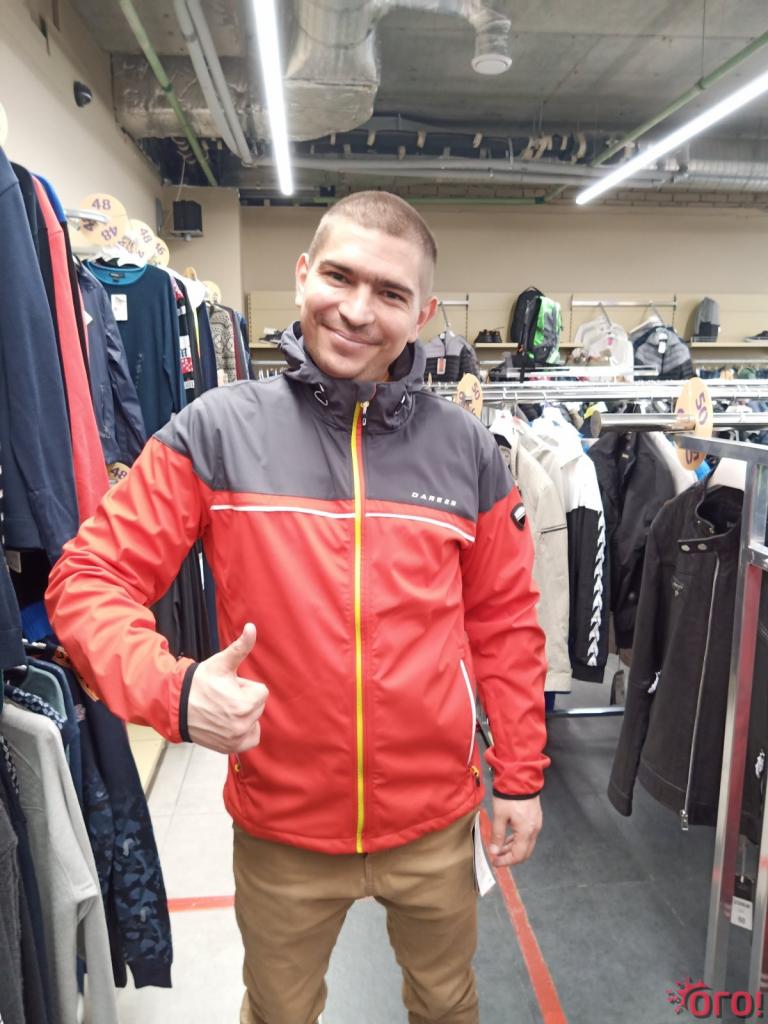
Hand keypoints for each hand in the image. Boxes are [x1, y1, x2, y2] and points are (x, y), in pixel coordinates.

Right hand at [187, 623, 268, 753]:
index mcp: (245, 705)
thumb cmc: (200, 682)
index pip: (261, 692)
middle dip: (244, 700)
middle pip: (257, 706)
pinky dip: (243, 732)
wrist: (176, 705)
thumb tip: (252, 627)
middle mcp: (243, 725)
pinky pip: (249, 739)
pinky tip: (229, 722)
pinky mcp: (230, 747)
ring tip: (223, 709)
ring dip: (244, 715)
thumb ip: (241, 647)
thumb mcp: (221, 663)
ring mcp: (236, 739)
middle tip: (223, 697)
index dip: (245, 686)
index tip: (228, 686)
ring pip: (254, 721)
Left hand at [488, 795, 541, 867]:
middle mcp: (534, 830)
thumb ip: (497, 835)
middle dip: (510, 857)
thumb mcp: (499, 816)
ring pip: (526, 844)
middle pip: (524, 852)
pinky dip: (518, 839)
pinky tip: (508, 837)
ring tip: (499, 847)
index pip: (518, 855)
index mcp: (526, 831)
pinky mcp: (535, 818)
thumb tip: (494, 850)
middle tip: (497, 857)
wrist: (520, 777)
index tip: (496, 862)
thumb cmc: (509, 795)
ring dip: (513, 848)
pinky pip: (527, 835)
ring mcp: (536, 824)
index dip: (506, 861)